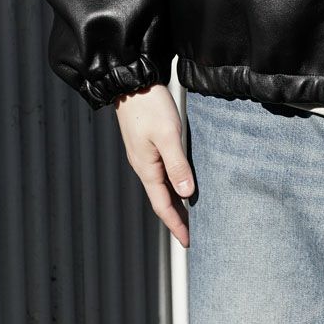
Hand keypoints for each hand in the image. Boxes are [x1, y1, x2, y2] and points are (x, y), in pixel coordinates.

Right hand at [115, 84, 193, 247]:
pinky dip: (172, 184)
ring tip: (190, 214)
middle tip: (192, 234)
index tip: (188, 242)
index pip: (162, 205)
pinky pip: (161, 173)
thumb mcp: (167, 135)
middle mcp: (144, 166)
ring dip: (174, 202)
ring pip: (161, 187)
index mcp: (147, 168)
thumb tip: (186, 193)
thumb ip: (177, 164)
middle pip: (161, 199)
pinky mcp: (147, 144)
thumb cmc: (149, 106)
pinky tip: (181, 182)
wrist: (131, 81)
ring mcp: (144, 155)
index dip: (176, 224)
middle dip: (176, 218)